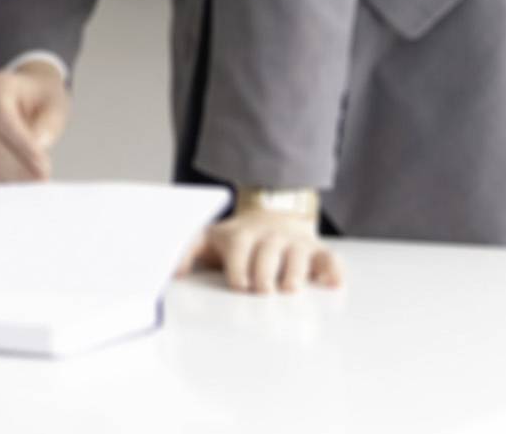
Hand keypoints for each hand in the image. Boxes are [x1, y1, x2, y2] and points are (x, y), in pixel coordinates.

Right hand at [0, 58, 70, 181]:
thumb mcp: (55, 104)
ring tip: (34, 182)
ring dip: (10, 174)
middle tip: (41, 179)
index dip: (21, 147)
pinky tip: (21, 181)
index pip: (2, 120)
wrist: (30, 90)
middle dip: (18, 164)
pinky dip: (2, 175)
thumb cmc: (41, 95)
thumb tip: (37, 147)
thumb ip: (47, 125)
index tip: (42, 166)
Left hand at [180, 206, 344, 294]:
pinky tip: (333, 284)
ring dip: (295, 270)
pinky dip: (333, 269)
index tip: (240, 285)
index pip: (239, 247)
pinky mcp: (316, 251)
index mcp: (242, 235)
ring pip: (298, 253)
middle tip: (262, 290)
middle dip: (264, 271)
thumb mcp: (209, 239)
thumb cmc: (237, 240)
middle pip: (269, 251)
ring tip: (289, 288)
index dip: (239, 266)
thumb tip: (172, 270)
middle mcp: (269, 236)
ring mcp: (294, 242)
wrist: (271, 216)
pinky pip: (329, 257)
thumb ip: (188, 250)